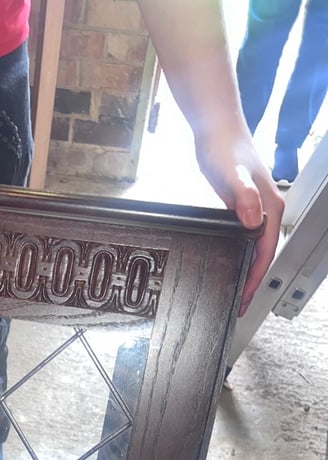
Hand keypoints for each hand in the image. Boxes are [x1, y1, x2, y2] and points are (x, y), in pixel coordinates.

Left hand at [194, 130, 283, 315]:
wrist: (217, 128)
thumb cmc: (225, 149)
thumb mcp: (232, 176)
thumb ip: (244, 198)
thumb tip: (254, 221)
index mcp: (269, 208)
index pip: (265, 253)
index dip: (254, 279)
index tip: (244, 298)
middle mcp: (266, 210)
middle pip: (262, 254)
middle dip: (251, 281)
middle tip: (238, 303)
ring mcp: (255, 208)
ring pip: (254, 247)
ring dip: (245, 269)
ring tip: (234, 290)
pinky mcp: (242, 205)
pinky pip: (244, 237)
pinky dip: (238, 253)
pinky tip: (228, 260)